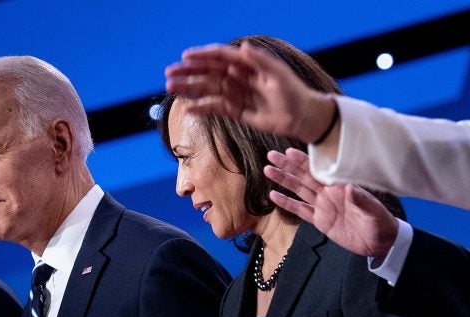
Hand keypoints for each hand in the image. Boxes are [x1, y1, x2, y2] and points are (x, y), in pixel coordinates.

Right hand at [164, 42, 331, 141]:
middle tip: (169, 74)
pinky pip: (214, 108)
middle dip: (188, 73)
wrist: (300, 117)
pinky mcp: (235, 111)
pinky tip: (187, 108)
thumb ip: (259, 60)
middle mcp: (238, 77)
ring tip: (170, 88)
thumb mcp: (277, 74)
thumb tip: (242, 47)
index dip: (202, 55)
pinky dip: (201, 108)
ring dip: (189, 88)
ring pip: (207, 89)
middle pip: (208, 72)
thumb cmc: (293, 93)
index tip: (185, 57)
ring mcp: (235, 94)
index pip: (220, 56)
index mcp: (247, 64)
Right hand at [264, 148, 397, 258]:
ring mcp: (323, 206)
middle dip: (287, 166)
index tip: (289, 152)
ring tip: (268, 170)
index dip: (303, 161)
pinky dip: (287, 203)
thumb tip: (349, 186)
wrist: (380, 243)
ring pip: (298, 190)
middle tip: (271, 155)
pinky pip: (300, 210)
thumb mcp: (373, 211)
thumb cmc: (380, 222)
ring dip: (283, 180)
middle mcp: (329, 193)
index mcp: (340, 187)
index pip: (319, 170)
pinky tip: (273, 196)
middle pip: (303, 176)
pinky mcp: (319, 220)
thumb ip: (361, 199)